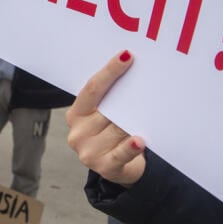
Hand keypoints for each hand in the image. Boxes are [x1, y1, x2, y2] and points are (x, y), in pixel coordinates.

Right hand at [66, 50, 145, 186]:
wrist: (117, 167)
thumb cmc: (112, 133)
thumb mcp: (104, 115)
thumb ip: (110, 99)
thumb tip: (130, 67)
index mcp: (75, 114)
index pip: (93, 88)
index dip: (110, 71)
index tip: (127, 55)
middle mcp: (77, 133)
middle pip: (108, 109)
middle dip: (128, 98)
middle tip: (146, 85)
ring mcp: (88, 152)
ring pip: (119, 129)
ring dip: (134, 121)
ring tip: (147, 115)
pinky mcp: (104, 168)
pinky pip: (120, 154)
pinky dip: (130, 147)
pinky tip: (139, 140)